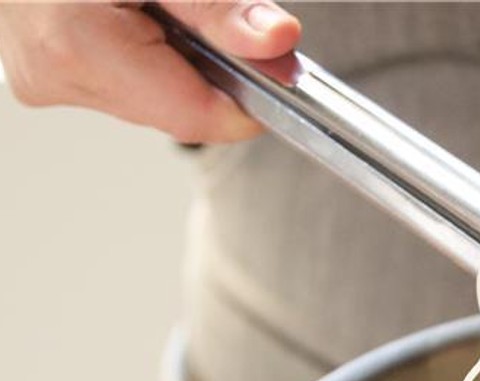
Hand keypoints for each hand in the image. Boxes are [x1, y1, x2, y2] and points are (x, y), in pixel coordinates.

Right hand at [0, 1, 299, 143]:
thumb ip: (219, 8)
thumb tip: (278, 43)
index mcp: (80, 46)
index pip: (199, 116)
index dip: (246, 97)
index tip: (270, 69)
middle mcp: (57, 76)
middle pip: (177, 111)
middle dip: (205, 70)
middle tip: (193, 16)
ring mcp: (46, 82)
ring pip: (152, 102)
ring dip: (171, 63)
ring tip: (149, 10)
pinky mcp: (45, 78)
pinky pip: (121, 87)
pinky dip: (141, 59)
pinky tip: (130, 21)